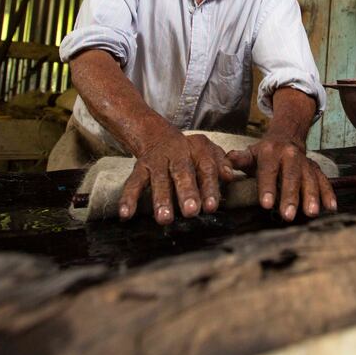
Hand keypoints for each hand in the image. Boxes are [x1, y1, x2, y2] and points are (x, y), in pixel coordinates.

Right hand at [118, 131, 237, 224]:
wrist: (157, 135)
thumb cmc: (190, 152)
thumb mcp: (208, 151)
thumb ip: (221, 164)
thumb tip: (229, 176)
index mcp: (197, 151)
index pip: (206, 168)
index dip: (209, 187)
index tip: (211, 206)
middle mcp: (176, 154)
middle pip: (182, 173)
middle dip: (187, 192)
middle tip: (191, 211)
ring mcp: (156, 162)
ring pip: (158, 180)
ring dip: (160, 199)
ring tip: (164, 219)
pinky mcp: (139, 168)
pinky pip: (132, 183)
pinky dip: (128, 198)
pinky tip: (126, 214)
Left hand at [226, 138, 336, 220]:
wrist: (287, 136)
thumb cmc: (265, 152)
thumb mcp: (250, 153)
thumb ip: (238, 160)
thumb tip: (226, 164)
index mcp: (270, 152)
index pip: (268, 170)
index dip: (267, 187)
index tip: (265, 204)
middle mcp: (290, 155)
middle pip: (291, 176)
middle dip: (290, 196)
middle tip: (288, 215)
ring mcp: (305, 162)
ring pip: (310, 179)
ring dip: (311, 196)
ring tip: (311, 213)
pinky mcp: (316, 169)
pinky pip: (324, 180)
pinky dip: (329, 194)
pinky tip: (330, 208)